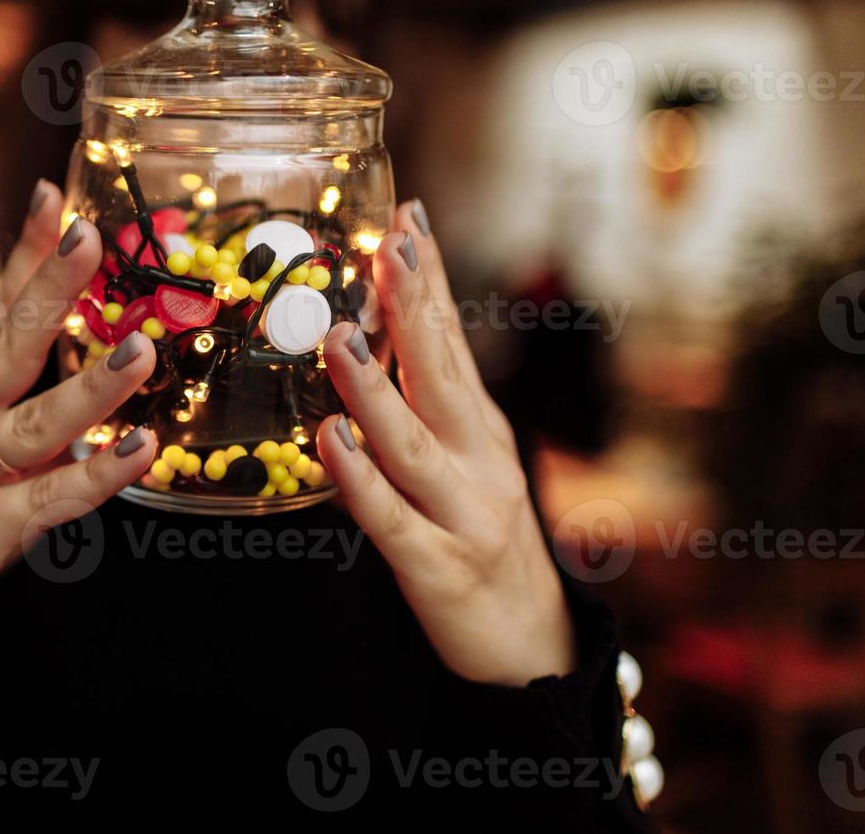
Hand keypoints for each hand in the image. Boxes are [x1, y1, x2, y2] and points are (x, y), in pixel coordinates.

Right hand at [0, 180, 157, 626]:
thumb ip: (28, 366)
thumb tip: (79, 302)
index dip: (26, 252)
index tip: (56, 195)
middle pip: (4, 347)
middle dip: (47, 289)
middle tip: (88, 239)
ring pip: (31, 426)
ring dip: (88, 390)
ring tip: (140, 354)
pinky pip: (47, 501)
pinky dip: (95, 474)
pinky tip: (138, 449)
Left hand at [316, 200, 574, 686]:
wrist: (531, 646)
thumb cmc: (483, 540)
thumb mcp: (467, 463)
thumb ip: (427, 406)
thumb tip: (374, 336)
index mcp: (480, 429)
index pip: (453, 340)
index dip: (431, 280)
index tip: (410, 217)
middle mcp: (479, 460)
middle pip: (442, 373)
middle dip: (415, 306)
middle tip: (391, 243)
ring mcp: (462, 512)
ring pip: (412, 442)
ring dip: (376, 389)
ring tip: (341, 337)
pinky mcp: (436, 566)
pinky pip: (391, 518)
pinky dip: (361, 478)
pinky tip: (332, 439)